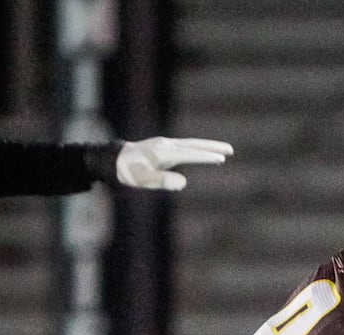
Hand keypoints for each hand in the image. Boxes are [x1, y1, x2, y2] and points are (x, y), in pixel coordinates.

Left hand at [116, 137, 233, 190]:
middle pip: (194, 144)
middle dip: (212, 147)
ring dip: (208, 146)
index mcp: (163, 153)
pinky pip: (186, 146)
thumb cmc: (128, 172)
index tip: (221, 159)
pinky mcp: (163, 147)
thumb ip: (162, 181)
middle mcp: (166, 145)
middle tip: (230, 150)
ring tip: (225, 151)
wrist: (113, 159)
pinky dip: (198, 148)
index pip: (189, 154)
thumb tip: (183, 182)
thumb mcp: (143, 180)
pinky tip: (203, 152)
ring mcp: (165, 144)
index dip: (205, 157)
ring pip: (191, 144)